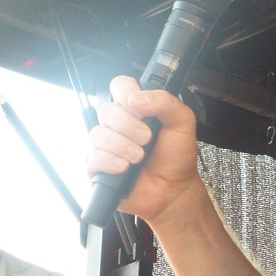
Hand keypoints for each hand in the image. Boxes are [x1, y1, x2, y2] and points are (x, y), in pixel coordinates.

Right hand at [86, 75, 202, 224]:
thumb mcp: (182, 122)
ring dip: (122, 146)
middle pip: (107, 110)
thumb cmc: (176, 156)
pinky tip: (125, 168)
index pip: (120, 86)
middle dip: (129, 125)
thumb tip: (135, 98)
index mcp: (138, 109)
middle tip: (147, 139)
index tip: (140, 108)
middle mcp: (119, 125)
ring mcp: (107, 145)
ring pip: (98, 133)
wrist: (173, 190)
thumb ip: (165, 102)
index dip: (125, 92)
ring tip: (139, 157)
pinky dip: (110, 162)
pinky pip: (92, 157)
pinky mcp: (98, 167)